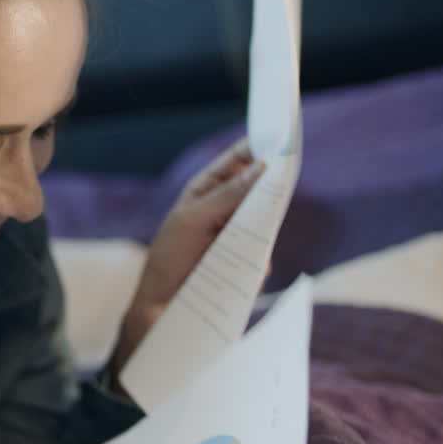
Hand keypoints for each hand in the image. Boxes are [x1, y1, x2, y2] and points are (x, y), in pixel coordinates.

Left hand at [109, 138, 264, 382]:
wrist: (161, 308)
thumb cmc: (169, 258)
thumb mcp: (193, 220)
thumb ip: (227, 194)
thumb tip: (263, 167)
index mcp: (208, 189)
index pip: (238, 159)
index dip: (258, 146)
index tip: (280, 136)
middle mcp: (225, 209)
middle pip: (259, 188)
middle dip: (270, 186)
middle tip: (282, 181)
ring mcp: (237, 236)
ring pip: (266, 222)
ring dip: (262, 228)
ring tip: (246, 237)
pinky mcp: (246, 263)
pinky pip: (264, 255)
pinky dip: (257, 260)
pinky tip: (243, 270)